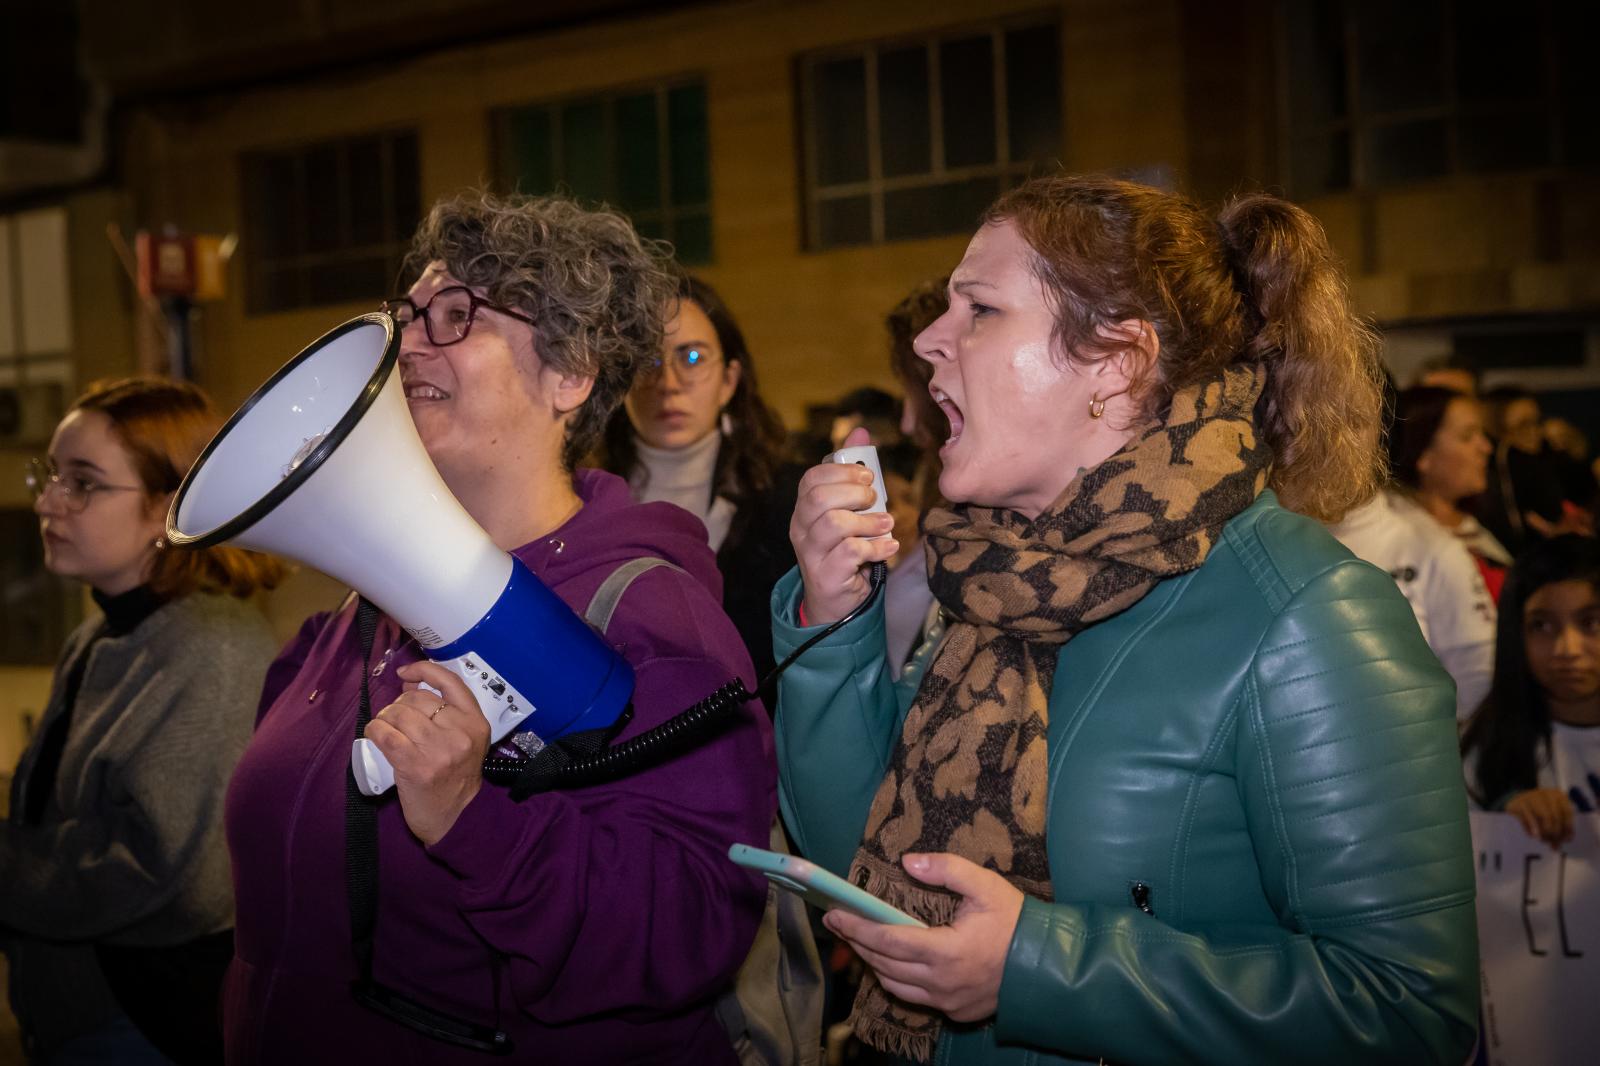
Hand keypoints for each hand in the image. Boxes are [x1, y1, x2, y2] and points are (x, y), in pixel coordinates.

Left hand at [365, 661, 488, 845]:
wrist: (454, 817)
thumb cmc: (455, 778)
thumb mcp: (463, 740)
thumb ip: (445, 713)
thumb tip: (409, 684)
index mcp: (475, 723)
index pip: (450, 682)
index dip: (424, 670)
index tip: (405, 673)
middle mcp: (460, 733)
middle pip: (418, 699)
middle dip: (399, 704)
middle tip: (394, 718)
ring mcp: (439, 750)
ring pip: (399, 714)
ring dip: (385, 717)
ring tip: (385, 728)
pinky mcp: (416, 766)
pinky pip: (386, 735)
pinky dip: (375, 730)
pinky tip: (374, 734)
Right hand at [791, 427, 899, 624]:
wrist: (837, 604)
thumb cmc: (846, 551)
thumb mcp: (850, 510)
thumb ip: (853, 473)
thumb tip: (861, 431)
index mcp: (804, 510)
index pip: (811, 479)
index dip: (843, 472)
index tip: (869, 478)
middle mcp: (801, 530)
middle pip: (819, 498)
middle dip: (854, 493)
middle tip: (876, 500)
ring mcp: (810, 555)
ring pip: (834, 524)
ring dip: (868, 521)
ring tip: (887, 525)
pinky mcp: (826, 577)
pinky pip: (850, 553)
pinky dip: (876, 547)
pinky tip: (888, 547)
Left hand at [823, 853, 1024, 1022]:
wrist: (1049, 965)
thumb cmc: (1017, 922)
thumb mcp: (985, 885)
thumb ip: (946, 869)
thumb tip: (908, 861)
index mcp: (945, 952)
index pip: (887, 941)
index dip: (856, 927)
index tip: (834, 914)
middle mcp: (940, 983)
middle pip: (884, 964)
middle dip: (856, 942)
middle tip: (838, 922)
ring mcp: (947, 1001)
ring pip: (895, 985)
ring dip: (873, 963)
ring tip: (860, 941)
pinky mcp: (956, 1011)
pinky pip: (914, 997)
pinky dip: (896, 979)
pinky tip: (892, 963)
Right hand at [1505, 788, 1574, 848]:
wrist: (1517, 799)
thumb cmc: (1539, 808)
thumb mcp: (1552, 812)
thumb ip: (1559, 825)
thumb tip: (1562, 842)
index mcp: (1558, 795)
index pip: (1567, 812)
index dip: (1568, 827)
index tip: (1566, 840)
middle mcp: (1546, 794)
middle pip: (1555, 816)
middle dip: (1556, 833)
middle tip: (1554, 844)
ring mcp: (1532, 797)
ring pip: (1544, 816)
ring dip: (1545, 832)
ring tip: (1544, 840)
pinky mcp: (1519, 803)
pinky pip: (1528, 818)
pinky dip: (1531, 829)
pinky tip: (1533, 835)